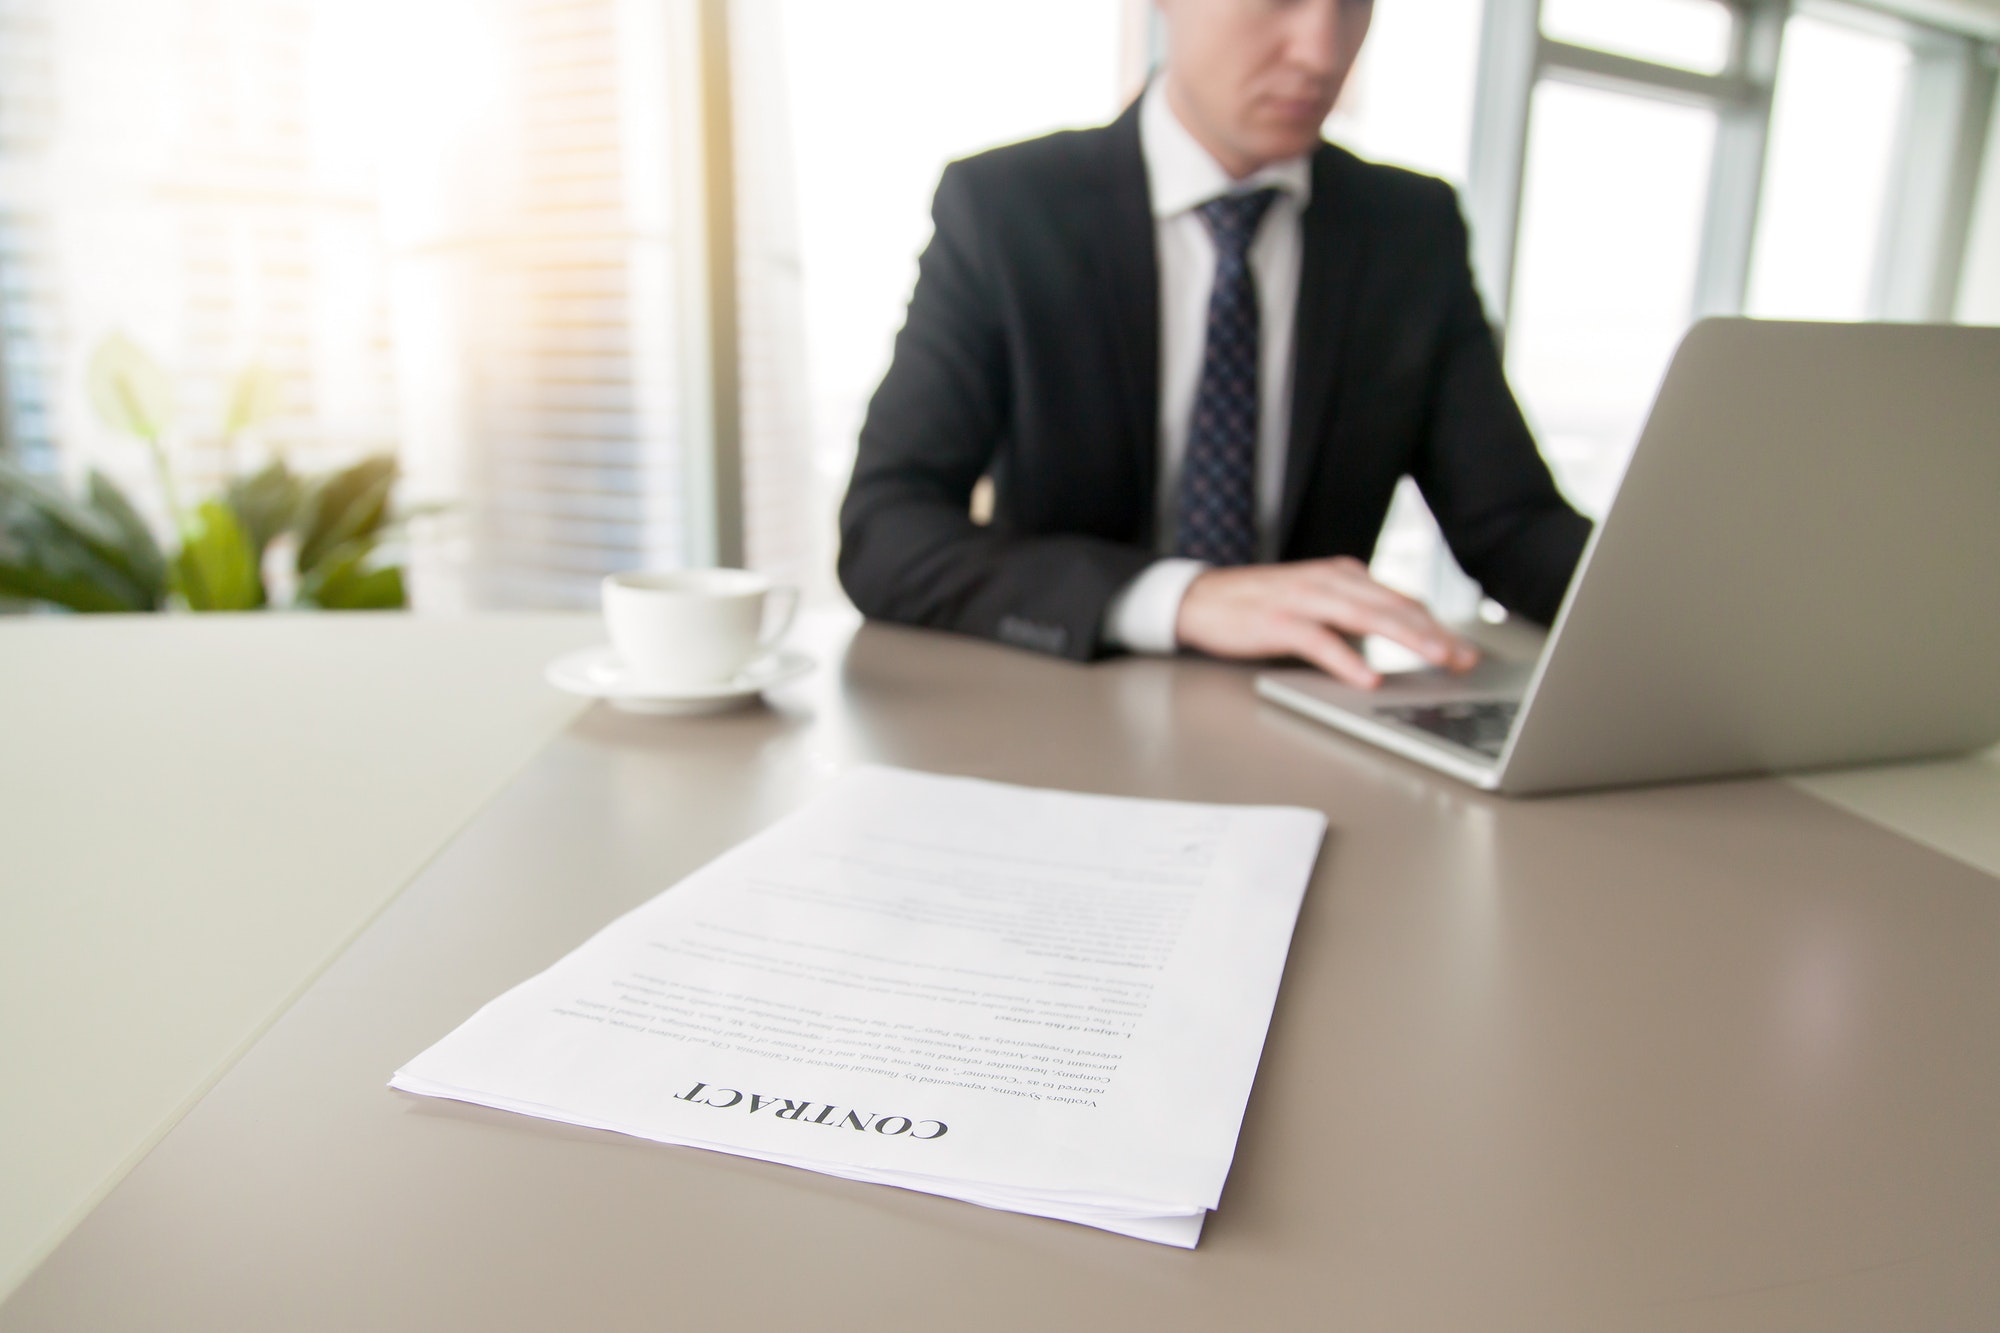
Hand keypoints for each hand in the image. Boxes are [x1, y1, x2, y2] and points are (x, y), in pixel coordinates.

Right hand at [1174, 556, 1478, 688]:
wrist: (1201, 599)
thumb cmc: (1261, 604)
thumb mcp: (1316, 601)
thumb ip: (1353, 612)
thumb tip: (1397, 635)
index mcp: (1343, 575)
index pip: (1400, 599)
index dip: (1435, 624)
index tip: (1463, 649)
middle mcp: (1329, 581)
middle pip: (1393, 605)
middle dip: (1433, 632)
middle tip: (1463, 656)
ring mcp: (1304, 599)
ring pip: (1366, 616)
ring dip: (1405, 638)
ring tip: (1434, 658)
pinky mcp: (1278, 621)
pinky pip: (1320, 641)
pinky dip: (1346, 659)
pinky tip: (1367, 677)